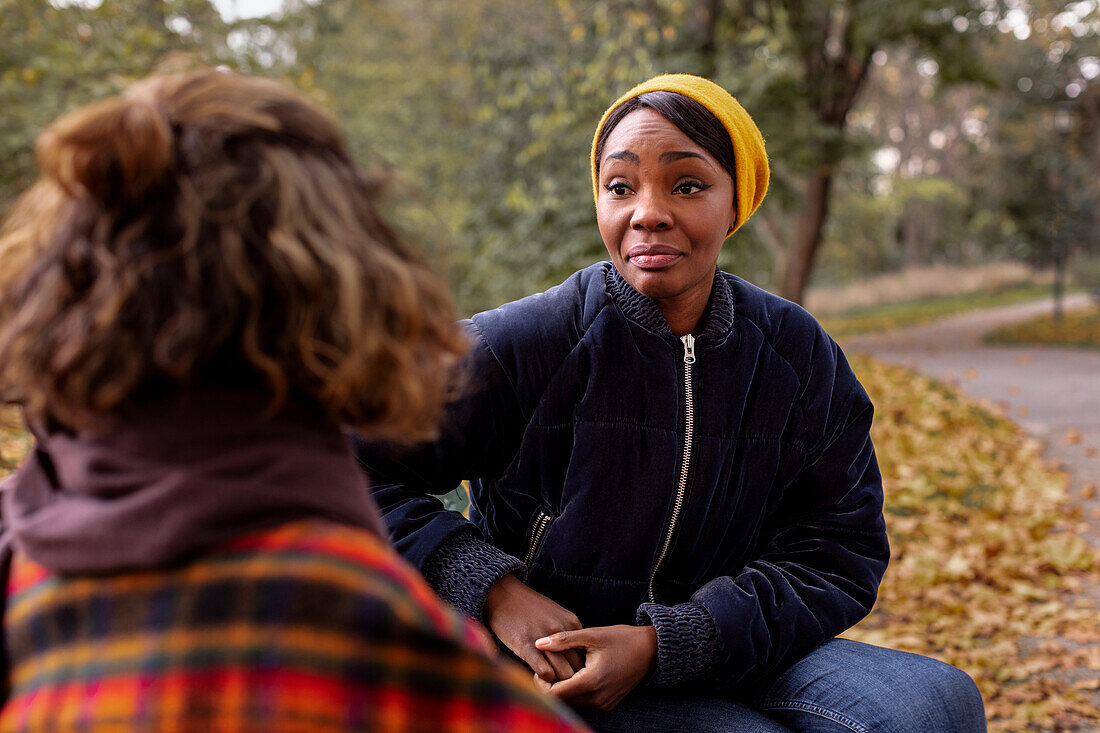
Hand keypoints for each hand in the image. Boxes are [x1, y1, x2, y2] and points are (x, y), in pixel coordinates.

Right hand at [485, 573, 584, 681]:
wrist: (503, 595)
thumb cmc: (528, 608)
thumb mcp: (555, 614)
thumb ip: (568, 634)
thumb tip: (577, 659)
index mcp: (572, 623)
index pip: (587, 655)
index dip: (582, 669)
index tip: (574, 676)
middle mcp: (562, 631)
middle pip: (579, 667)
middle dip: (573, 680)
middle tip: (564, 687)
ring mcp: (545, 639)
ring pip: (564, 674)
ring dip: (558, 684)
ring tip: (551, 685)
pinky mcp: (527, 646)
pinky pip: (545, 673)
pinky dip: (544, 681)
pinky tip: (537, 678)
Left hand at [533, 624, 656, 710]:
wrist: (650, 651)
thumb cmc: (621, 639)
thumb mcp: (591, 635)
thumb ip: (563, 640)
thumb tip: (538, 643)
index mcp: (591, 682)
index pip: (554, 694)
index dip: (541, 683)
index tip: (540, 667)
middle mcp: (597, 699)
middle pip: (561, 700)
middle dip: (550, 685)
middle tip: (547, 666)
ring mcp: (603, 704)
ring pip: (572, 702)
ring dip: (563, 688)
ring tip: (561, 667)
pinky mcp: (607, 704)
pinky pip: (583, 701)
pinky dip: (575, 690)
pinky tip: (576, 673)